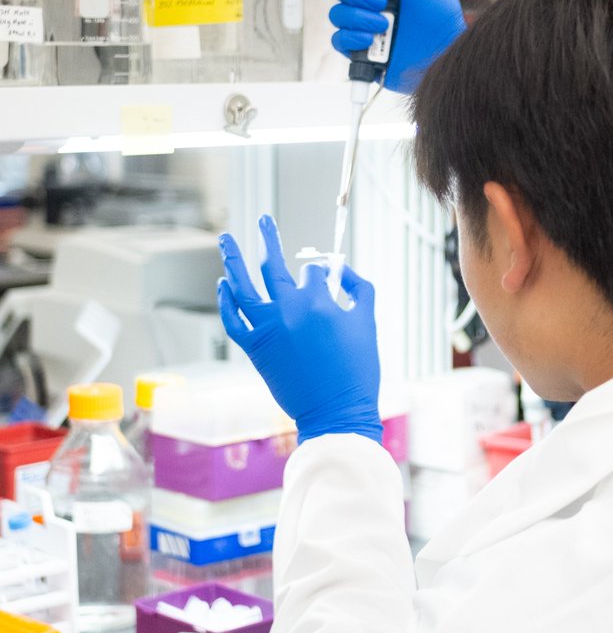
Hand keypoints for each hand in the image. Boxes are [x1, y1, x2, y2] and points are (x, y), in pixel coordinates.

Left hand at [217, 217, 381, 445]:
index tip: (325, 284)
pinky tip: (224, 283)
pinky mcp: (254, 348)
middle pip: (274, 265)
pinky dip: (226, 301)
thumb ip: (360, 289)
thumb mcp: (368, 322)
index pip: (314, 272)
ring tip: (226, 238)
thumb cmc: (357, 370)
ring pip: (242, 285)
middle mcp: (289, 309)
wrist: (337, 411)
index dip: (321, 275)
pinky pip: (233, 319)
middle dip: (269, 237)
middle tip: (263, 220)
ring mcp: (267, 328)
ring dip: (233, 259)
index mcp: (320, 302)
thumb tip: (342, 269)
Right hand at [330, 0, 465, 94]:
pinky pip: (338, 41)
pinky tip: (370, 41)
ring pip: (337, 15)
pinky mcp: (362, 52)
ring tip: (382, 25)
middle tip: (383, 3)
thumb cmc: (439, 10)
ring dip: (357, 19)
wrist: (440, 50)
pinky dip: (351, 39)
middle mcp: (370, 3)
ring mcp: (364, 27)